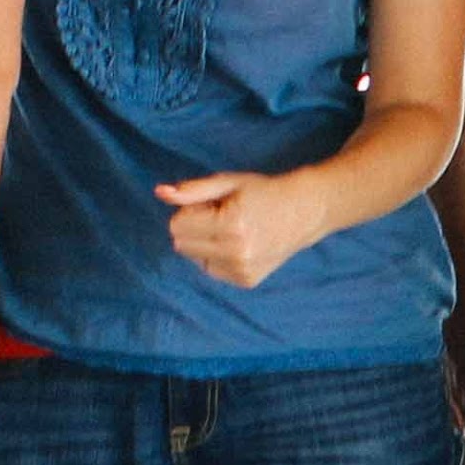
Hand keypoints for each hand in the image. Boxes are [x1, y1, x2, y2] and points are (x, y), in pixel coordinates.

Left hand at [159, 169, 326, 290]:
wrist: (304, 212)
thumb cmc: (264, 191)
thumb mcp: (228, 182)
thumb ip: (192, 190)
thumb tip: (159, 192)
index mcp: (230, 224)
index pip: (177, 225)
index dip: (190, 211)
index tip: (212, 204)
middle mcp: (236, 252)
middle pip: (181, 244)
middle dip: (194, 228)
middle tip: (222, 216)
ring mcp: (242, 270)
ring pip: (194, 259)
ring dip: (205, 244)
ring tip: (232, 230)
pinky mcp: (246, 281)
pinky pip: (211, 270)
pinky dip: (218, 257)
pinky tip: (239, 245)